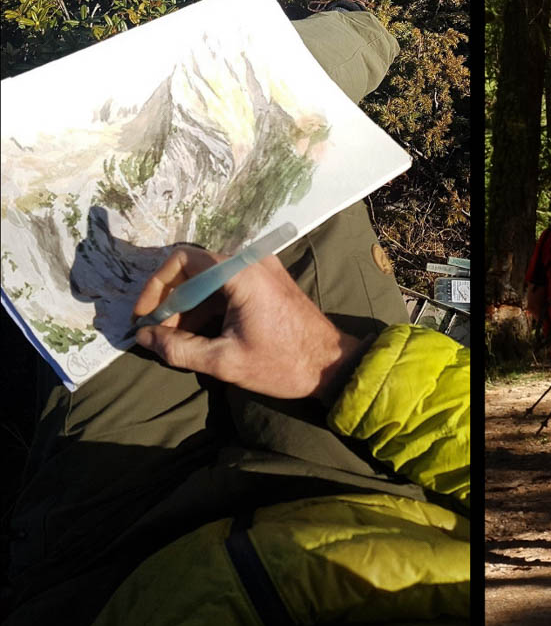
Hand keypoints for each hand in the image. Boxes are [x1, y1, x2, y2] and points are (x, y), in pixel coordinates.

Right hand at [133, 246, 366, 400]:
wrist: (333, 365)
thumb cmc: (284, 363)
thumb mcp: (224, 361)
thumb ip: (178, 349)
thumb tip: (143, 338)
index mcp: (242, 273)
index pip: (182, 260)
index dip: (156, 287)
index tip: (144, 317)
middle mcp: (251, 262)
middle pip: (193, 269)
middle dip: (169, 301)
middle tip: (156, 334)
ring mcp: (261, 271)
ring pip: (207, 280)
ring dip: (186, 308)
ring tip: (173, 341)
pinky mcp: (266, 284)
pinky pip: (224, 287)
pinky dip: (205, 308)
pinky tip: (196, 337)